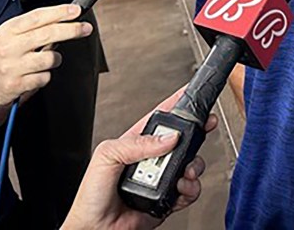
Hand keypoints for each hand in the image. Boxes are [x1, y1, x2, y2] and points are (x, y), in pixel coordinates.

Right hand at [0, 3, 92, 105]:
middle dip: (71, 30)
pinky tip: (35, 74)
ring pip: (49, 58)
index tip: (76, 10)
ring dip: (55, 59)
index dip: (59, 12)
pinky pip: (44, 78)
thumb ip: (34, 26)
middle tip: (85, 28)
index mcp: (9, 30)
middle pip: (47, 34)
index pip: (37, 17)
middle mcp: (9, 47)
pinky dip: (45, 76)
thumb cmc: (1, 54)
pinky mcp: (16, 85)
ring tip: (45, 59)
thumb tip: (65, 18)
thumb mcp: (10, 33)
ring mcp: (12, 67)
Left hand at [61, 88, 217, 229]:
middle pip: (183, 139)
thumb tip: (168, 137)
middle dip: (196, 134)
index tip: (192, 94)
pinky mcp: (169, 198)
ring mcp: (162, 178)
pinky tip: (181, 188)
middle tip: (202, 131)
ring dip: (194, 165)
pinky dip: (191, 188)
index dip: (178, 104)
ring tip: (184, 171)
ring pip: (191, 163)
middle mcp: (152, 159)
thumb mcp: (107, 156)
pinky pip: (190, 189)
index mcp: (137, 142)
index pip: (161, 118)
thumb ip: (137, 142)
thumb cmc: (91, 195)